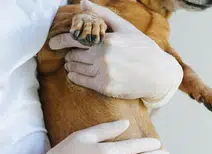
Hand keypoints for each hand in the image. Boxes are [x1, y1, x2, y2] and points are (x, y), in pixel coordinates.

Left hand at [49, 0, 182, 108]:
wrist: (158, 74)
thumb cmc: (143, 49)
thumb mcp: (125, 28)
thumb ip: (102, 14)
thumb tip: (82, 3)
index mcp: (107, 40)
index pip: (75, 38)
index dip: (60, 40)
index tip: (53, 43)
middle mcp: (103, 57)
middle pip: (74, 55)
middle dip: (69, 54)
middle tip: (69, 55)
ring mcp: (104, 73)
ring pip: (75, 68)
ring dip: (71, 66)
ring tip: (73, 64)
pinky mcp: (106, 87)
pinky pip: (81, 81)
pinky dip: (75, 76)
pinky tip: (76, 74)